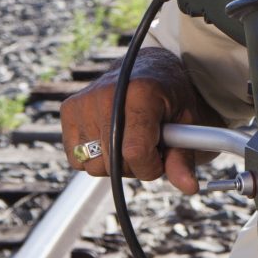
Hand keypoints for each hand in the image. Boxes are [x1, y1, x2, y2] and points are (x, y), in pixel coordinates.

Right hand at [60, 48, 203, 194]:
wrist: (147, 69)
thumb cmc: (169, 97)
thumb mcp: (186, 122)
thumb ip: (183, 157)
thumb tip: (189, 188)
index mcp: (141, 93)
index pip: (135, 151)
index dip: (150, 166)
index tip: (161, 160)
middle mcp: (105, 95)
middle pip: (113, 162)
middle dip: (136, 165)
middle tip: (150, 145)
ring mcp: (82, 103)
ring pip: (93, 166)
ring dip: (116, 163)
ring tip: (131, 139)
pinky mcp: (68, 110)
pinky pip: (77, 159)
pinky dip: (96, 158)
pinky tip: (112, 138)